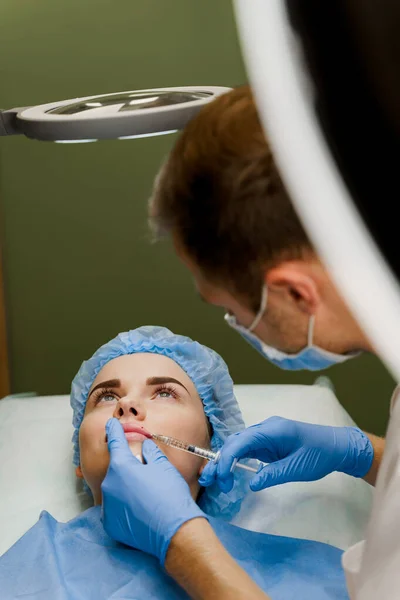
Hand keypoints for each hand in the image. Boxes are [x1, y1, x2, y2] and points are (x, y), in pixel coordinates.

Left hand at [101, 418, 205, 564]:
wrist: (174, 531)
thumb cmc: (169, 494)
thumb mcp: (162, 465)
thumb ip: (150, 452)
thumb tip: (145, 446)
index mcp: (121, 466)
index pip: (115, 442)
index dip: (114, 430)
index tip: (111, 424)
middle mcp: (109, 484)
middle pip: (115, 469)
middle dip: (126, 467)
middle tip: (143, 472)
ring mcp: (107, 506)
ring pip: (114, 489)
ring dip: (124, 487)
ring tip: (144, 494)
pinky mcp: (109, 524)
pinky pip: (114, 508)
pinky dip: (123, 506)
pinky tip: (139, 508)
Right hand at [199, 416, 373, 492]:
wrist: (337, 446)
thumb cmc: (320, 455)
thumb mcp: (298, 468)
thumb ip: (273, 474)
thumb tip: (251, 484)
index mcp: (272, 430)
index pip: (241, 442)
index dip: (227, 459)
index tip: (221, 479)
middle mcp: (265, 429)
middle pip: (235, 441)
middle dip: (220, 461)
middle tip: (209, 481)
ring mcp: (266, 435)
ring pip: (238, 445)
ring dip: (225, 461)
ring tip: (215, 479)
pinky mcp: (268, 442)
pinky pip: (247, 449)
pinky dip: (235, 460)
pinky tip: (229, 473)